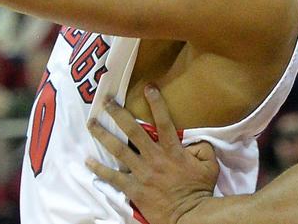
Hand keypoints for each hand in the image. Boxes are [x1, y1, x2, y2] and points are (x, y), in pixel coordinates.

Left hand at [87, 86, 218, 223]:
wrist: (188, 216)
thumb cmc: (199, 190)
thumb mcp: (209, 165)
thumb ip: (202, 148)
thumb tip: (193, 140)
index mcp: (172, 150)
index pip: (163, 121)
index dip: (156, 103)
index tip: (148, 87)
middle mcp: (153, 157)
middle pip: (132, 130)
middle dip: (118, 113)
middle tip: (105, 101)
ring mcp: (141, 173)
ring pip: (118, 149)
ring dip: (103, 135)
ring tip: (91, 123)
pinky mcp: (133, 188)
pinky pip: (113, 177)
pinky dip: (99, 169)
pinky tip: (88, 160)